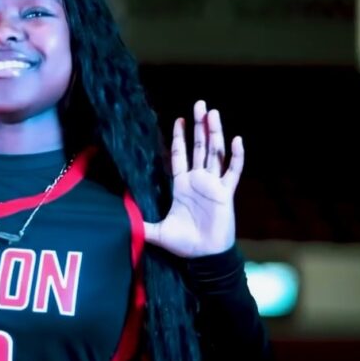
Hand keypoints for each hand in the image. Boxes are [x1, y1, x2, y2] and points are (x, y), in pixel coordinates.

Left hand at [143, 100, 244, 257]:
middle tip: (200, 104)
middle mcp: (198, 180)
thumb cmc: (185, 244)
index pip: (180, 155)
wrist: (205, 256)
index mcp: (182, 185)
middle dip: (199, 126)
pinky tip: (237, 140)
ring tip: (213, 113)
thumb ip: (141, 224)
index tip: (179, 119)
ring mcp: (213, 185)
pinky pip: (233, 172)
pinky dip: (236, 156)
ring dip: (215, 133)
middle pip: (200, 147)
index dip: (179, 137)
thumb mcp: (157, 232)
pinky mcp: (225, 193)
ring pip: (215, 153)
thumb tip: (121, 222)